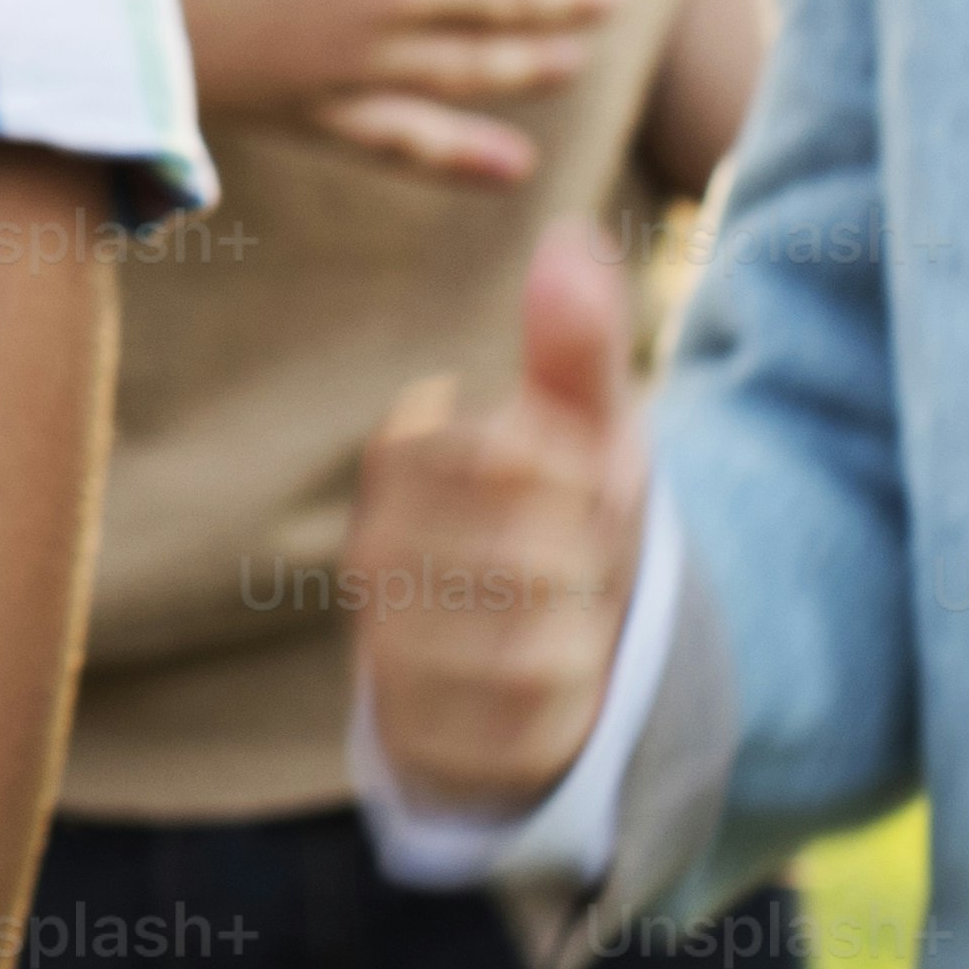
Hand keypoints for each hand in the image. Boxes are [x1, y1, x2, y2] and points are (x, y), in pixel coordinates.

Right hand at [346, 218, 654, 815]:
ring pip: (538, 642)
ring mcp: (389, 647)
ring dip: (586, 636)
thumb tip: (568, 234)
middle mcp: (376, 551)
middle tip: (580, 565)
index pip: (518, 452)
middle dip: (592, 561)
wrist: (534, 666)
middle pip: (537, 552)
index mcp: (404, 458)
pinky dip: (571, 706)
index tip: (583, 484)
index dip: (586, 474)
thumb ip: (575, 342)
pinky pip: (533, 719)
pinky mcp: (421, 734)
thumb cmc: (561, 523)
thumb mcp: (582, 432)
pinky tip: (555, 689)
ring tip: (567, 624)